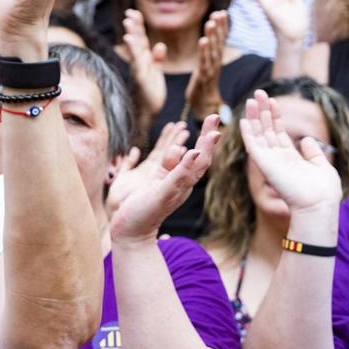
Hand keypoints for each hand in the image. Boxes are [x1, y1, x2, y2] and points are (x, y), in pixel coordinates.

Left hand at [111, 117, 220, 243]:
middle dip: (209, 138)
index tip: (214, 118)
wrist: (132, 231)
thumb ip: (168, 163)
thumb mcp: (156, 178)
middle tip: (216, 117)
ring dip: (203, 150)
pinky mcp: (162, 196)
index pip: (199, 155)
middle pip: (202, 159)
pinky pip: (176, 179)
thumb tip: (177, 147)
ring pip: (193, 168)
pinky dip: (184, 166)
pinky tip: (191, 153)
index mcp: (182, 179)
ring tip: (212, 133)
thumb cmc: (144, 205)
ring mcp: (175, 191)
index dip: (206, 137)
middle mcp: (183, 185)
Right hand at [121, 8, 166, 116]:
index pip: (141, 39)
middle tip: (129, 12)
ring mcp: (139, 68)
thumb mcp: (156, 72)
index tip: (135, 13)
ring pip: (135, 48)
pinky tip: (130, 39)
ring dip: (132, 33)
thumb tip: (160, 45)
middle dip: (134, 26)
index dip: (138, 26)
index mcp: (145, 60)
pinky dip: (133, 49)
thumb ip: (157, 58)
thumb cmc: (151, 93)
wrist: (148, 112)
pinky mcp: (140, 76)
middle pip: (137, 40)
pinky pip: (137, 60)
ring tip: (128, 20)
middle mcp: (140, 62)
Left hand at [185, 11, 227, 119]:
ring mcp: (210, 69)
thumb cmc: (203, 83)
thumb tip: (210, 37)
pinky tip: (203, 41)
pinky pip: (204, 62)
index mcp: (216, 58)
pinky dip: (204, 51)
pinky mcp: (203, 77)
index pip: (221, 39)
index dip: (222, 26)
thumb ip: (209, 51)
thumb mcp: (207, 64)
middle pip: (219, 42)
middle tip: (219, 13)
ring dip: (212, 36)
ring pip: (213, 50)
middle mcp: (216, 62)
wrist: (204, 104)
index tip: (221, 11)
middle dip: (219, 27)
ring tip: (210, 22)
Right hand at [239, 90, 341, 212]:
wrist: (319, 206)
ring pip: (258, 134)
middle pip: (266, 130)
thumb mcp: (322, 166)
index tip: (273, 101)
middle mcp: (276, 158)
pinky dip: (247, 132)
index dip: (275, 116)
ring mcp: (269, 161)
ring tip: (253, 99)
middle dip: (263, 111)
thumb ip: (313, 153)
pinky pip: (252, 146)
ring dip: (254, 116)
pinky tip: (244, 119)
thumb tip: (306, 140)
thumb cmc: (323, 192)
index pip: (278, 133)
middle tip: (259, 92)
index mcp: (289, 158)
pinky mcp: (264, 164)